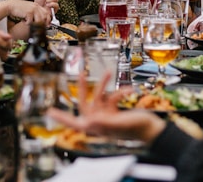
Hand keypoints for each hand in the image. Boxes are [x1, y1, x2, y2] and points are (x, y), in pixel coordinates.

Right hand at [7, 0, 50, 24]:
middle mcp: (36, 6)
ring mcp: (33, 9)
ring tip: (27, 22)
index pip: (46, 13)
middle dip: (41, 24)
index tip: (46, 25)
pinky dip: (27, 23)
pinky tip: (23, 20)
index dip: (47, 20)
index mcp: (37, 5)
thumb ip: (35, 13)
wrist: (10, 6)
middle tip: (36, 27)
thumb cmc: (19, 9)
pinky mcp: (29, 12)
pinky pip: (31, 22)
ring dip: (33, 24)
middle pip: (44, 17)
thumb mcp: (29, 9)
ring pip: (39, 21)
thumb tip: (41, 22)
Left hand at [46, 72, 166, 143]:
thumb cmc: (138, 129)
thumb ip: (104, 123)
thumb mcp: (120, 124)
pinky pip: (113, 98)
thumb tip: (88, 122)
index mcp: (97, 127)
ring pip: (100, 97)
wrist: (153, 129)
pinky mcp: (115, 111)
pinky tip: (129, 90)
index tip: (50, 111)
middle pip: (85, 103)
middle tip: (81, 74)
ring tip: (108, 72)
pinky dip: (120, 92)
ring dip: (104, 84)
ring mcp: (107, 116)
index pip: (74, 122)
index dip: (61, 117)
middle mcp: (99, 121)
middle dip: (84, 88)